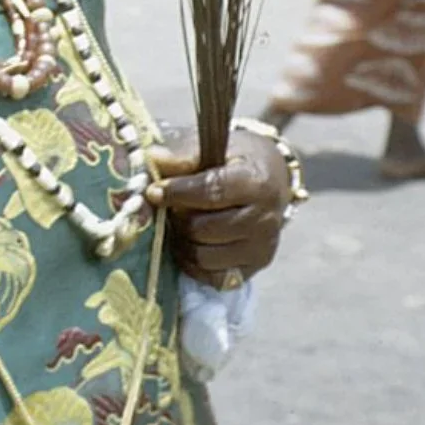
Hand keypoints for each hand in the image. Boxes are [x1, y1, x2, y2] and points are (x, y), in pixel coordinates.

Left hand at [148, 129, 289, 285]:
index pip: (212, 191)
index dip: (178, 192)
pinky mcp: (256, 267)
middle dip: (179, 218)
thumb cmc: (235, 160)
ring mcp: (262, 247)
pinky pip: (213, 277)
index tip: (153, 191)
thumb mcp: (213, 148)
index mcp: (256, 181)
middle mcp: (265, 218)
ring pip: (204, 256)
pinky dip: (194, 263)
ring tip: (181, 224)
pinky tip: (190, 244)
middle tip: (171, 208)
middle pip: (203, 228)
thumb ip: (182, 156)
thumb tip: (153, 160)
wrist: (270, 179)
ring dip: (183, 242)